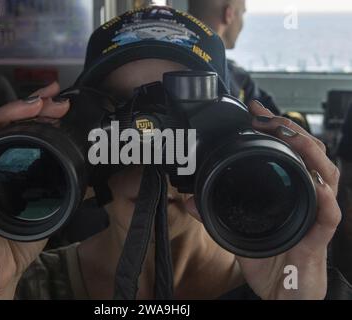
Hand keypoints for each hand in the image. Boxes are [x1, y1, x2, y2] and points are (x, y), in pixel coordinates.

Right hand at [0, 83, 70, 299]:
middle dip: (31, 104)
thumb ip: (63, 191)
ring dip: (11, 113)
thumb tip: (87, 178)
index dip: (39, 111)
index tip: (59, 100)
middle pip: (9, 124)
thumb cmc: (18, 238)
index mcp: (12, 165)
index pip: (24, 129)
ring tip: (34, 103)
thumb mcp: (48, 208)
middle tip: (53, 96)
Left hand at [185, 100, 340, 299]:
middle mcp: (306, 197)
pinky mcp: (318, 239)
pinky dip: (325, 200)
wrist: (282, 292)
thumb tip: (188, 200)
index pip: (288, 151)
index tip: (256, 110)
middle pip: (311, 155)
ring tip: (295, 139)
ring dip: (312, 155)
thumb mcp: (238, 230)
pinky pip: (328, 217)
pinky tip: (317, 186)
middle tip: (270, 118)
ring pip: (327, 177)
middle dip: (292, 131)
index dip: (275, 128)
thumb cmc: (268, 258)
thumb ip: (214, 214)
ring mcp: (314, 216)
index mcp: (289, 191)